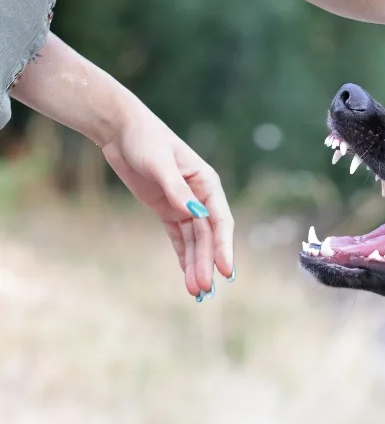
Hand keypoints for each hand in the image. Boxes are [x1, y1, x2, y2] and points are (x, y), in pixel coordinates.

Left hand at [12, 33, 234, 300]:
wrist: (120, 130)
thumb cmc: (144, 139)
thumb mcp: (159, 164)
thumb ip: (177, 190)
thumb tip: (195, 216)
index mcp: (206, 183)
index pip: (220, 220)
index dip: (224, 246)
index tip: (225, 270)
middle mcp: (200, 197)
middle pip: (207, 237)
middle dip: (207, 263)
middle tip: (204, 290)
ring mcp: (184, 205)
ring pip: (195, 242)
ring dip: (196, 266)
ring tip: (197, 293)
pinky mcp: (167, 210)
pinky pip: (179, 239)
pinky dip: (184, 258)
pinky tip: (188, 277)